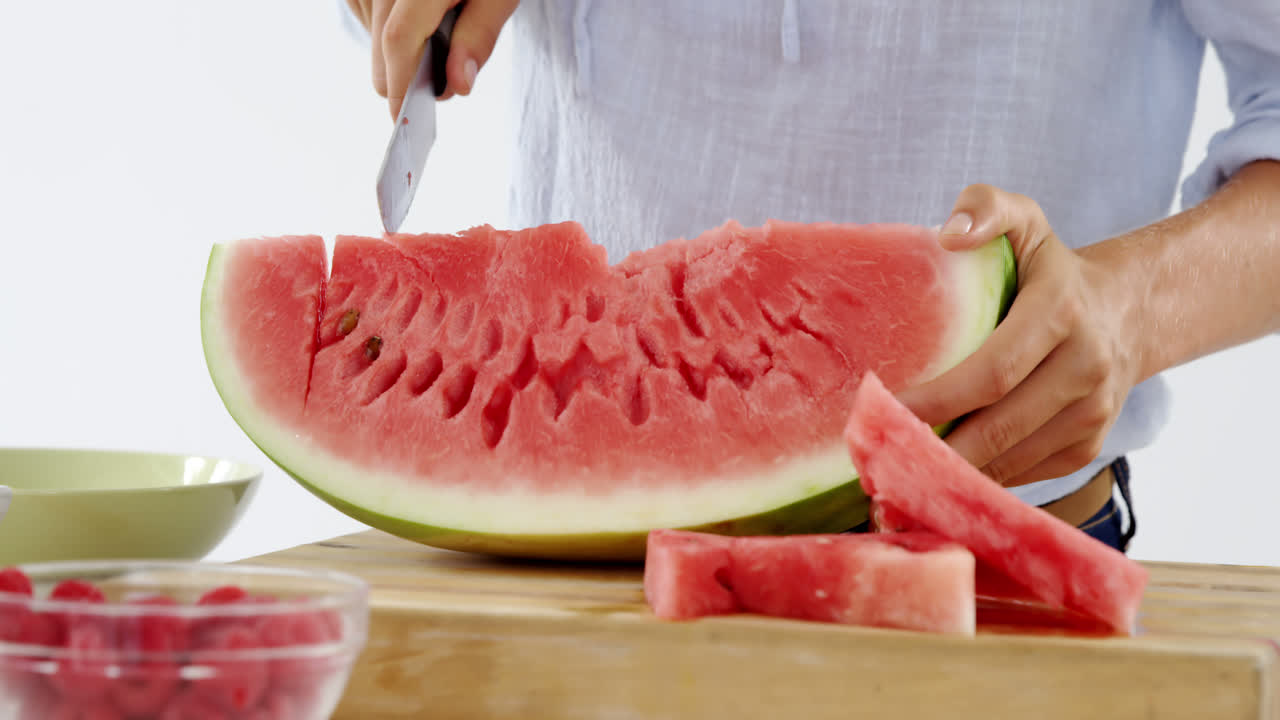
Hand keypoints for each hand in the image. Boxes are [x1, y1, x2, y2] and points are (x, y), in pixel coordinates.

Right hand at [346, 0, 518, 117]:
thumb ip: (479, 37)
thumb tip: (458, 86)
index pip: (399, 39)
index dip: (402, 84)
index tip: (404, 122)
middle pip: (383, 50)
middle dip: (410, 74)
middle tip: (449, 65)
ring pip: (373, 43)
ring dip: (402, 52)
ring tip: (436, 23)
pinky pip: (367, 25)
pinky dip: (390, 33)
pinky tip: (416, 17)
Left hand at [894, 185, 1142, 486]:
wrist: (1127, 312)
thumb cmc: (1050, 269)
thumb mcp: (1025, 220)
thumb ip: (986, 208)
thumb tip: (949, 236)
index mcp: (1061, 312)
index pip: (992, 372)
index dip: (937, 400)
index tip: (885, 411)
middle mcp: (1086, 368)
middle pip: (998, 427)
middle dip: (935, 451)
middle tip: (877, 462)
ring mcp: (1093, 413)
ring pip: (1011, 459)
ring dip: (952, 475)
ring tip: (894, 480)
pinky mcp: (1089, 445)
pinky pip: (1025, 473)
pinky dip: (980, 479)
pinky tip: (937, 479)